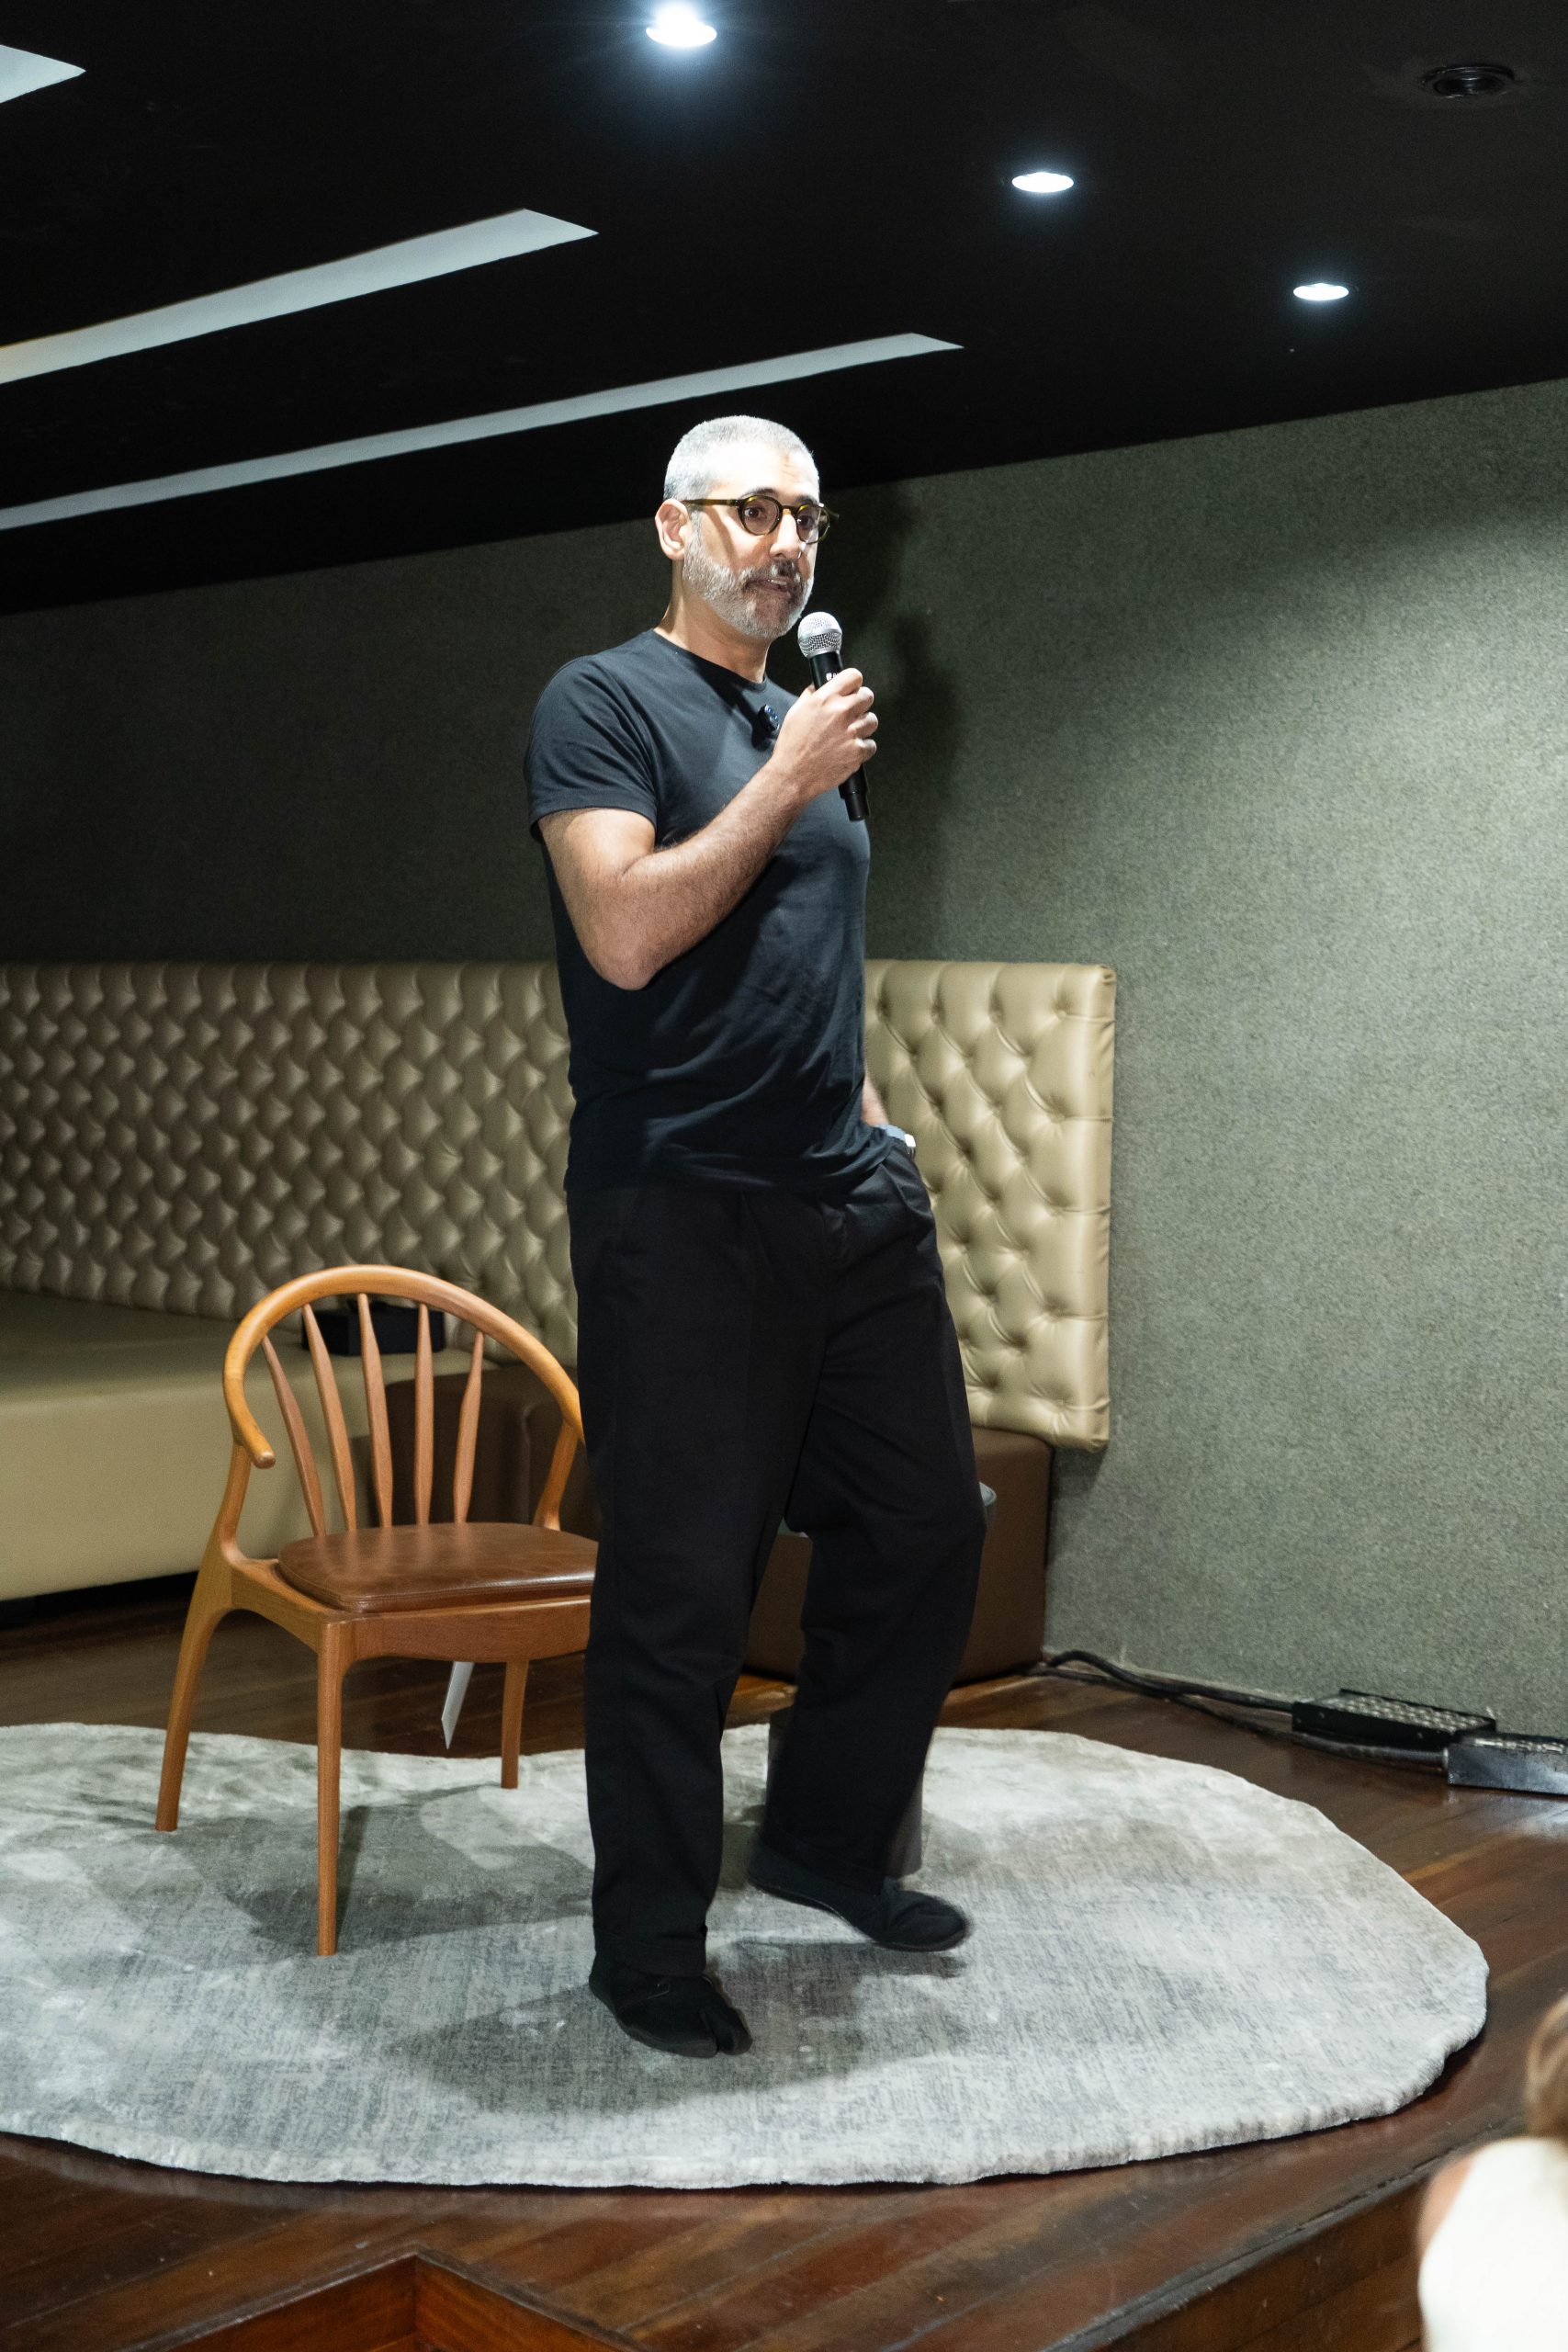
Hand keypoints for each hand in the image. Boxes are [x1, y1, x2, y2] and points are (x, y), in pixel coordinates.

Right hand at [769, 669, 877, 806]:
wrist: (793, 774)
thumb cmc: (792, 746)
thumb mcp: (796, 712)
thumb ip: (811, 695)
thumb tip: (820, 686)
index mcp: (825, 699)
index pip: (854, 676)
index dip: (854, 683)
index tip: (852, 689)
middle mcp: (841, 713)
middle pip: (867, 696)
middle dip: (860, 703)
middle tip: (851, 713)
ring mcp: (851, 732)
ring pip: (872, 720)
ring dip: (863, 725)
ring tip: (850, 733)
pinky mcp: (858, 751)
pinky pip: (871, 744)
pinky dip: (863, 747)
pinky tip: (849, 749)